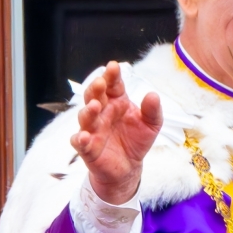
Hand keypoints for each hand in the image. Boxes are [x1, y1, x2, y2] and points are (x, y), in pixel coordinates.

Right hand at [71, 62, 162, 204]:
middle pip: (95, 97)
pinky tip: (83, 136)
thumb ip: (153, 110)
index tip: (114, 66)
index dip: (112, 76)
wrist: (129, 166)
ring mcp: (93, 130)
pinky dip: (80, 139)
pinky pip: (80, 143)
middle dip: (96, 89)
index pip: (113, 86)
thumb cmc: (136, 140)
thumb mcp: (151, 124)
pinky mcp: (88, 148)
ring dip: (88, 111)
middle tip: (100, 82)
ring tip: (95, 106)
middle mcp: (102, 113)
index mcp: (117, 102)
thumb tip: (153, 95)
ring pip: (86, 117)